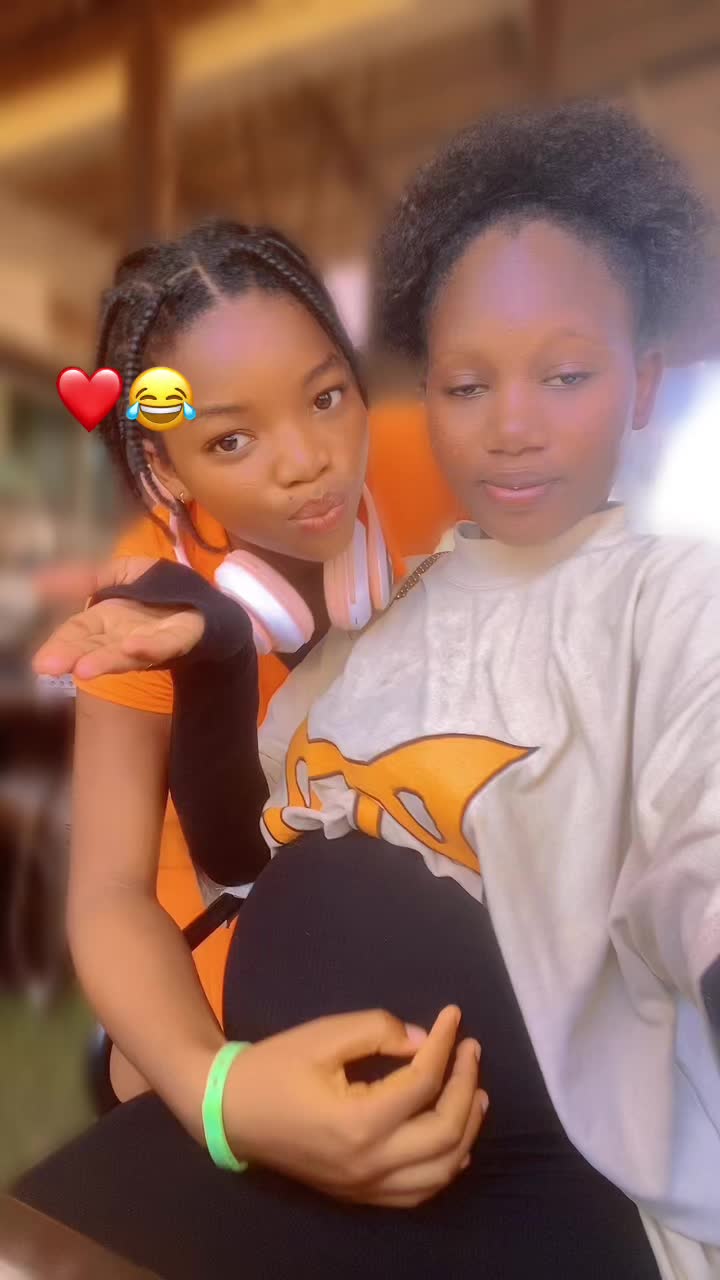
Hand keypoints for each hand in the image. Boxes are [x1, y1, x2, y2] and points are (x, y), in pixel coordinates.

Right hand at [32, 557, 204, 679]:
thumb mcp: (121, 573)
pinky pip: (164, 645)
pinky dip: (148, 647)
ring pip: (125, 654)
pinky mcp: (181, 638)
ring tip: (82, 668)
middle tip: (48, 667)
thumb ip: (87, 577)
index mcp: (108, 621)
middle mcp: (125, 636)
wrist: (210, 600)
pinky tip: (132, 646)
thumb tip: (41, 581)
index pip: (77, 634)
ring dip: (104, 661)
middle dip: (73, 657)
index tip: (41, 662)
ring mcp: (153, 641)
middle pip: (95, 648)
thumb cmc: (161, 591)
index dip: (59, 646)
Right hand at [223, 1005, 487, 1207]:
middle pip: (445, 1133)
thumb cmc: (275, 1067)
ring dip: (466, 1130)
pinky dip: (445, 1165)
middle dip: (466, 1086)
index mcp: (359, 1122)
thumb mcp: (323, 1036)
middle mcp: (369, 1163)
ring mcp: (366, 1186)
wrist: (230, 1111)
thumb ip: (378, 1031)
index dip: (445, 1045)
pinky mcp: (360, 1194)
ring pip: (440, 1172)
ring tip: (476, 1092)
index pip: (423, 1083)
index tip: (454, 1016)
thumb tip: (424, 1041)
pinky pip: (418, 1191)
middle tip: (470, 1050)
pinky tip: (454, 1138)